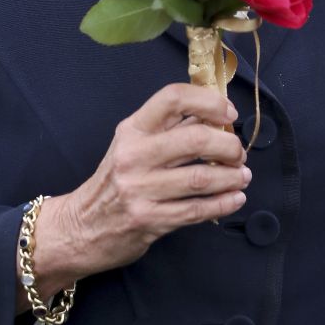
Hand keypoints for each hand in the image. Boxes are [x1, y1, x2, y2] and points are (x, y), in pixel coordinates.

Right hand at [21, 84, 250, 299]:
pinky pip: (197, 210)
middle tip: (238, 152)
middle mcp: (134, 155)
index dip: (208, 101)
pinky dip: (223, 203)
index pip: (172, 98)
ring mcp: (140, 189)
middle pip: (195, 139)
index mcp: (132, 129)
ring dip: (231, 176)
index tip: (228, 112)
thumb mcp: (132, 145)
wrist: (82, 226)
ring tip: (242, 176)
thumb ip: (169, 128)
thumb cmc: (115, 181)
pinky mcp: (150, 220)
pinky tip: (234, 198)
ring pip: (201, 177)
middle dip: (229, 145)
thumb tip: (214, 113)